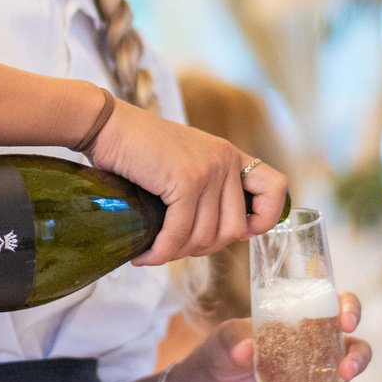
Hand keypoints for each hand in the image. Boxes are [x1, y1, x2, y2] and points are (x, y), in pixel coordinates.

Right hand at [90, 99, 289, 265]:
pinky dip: (161, 252)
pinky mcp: (185, 180)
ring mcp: (208, 170)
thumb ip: (204, 190)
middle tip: (173, 249)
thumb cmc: (135, 149)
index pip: (276, 187)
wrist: (106, 126)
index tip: (237, 233)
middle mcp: (225, 160)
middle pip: (234, 229)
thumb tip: (211, 239)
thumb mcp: (182, 164)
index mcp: (229, 155)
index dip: (263, 219)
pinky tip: (145, 255)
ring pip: (205, 236)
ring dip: (177, 254)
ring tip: (154, 252)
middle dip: (202, 249)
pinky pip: (180, 233)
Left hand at [175, 293, 371, 381]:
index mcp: (304, 318)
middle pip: (355, 346)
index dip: (350, 309)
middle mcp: (318, 345)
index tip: (346, 321)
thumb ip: (236, 339)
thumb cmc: (224, 348)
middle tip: (346, 369)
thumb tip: (246, 349)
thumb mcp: (226, 336)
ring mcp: (316, 374)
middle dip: (358, 357)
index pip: (338, 306)